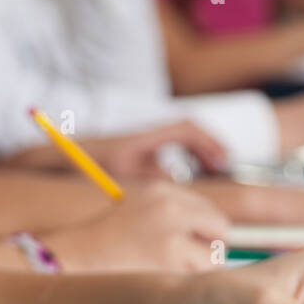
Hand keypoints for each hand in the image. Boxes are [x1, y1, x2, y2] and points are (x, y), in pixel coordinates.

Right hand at [47, 180, 228, 272]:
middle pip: (220, 227)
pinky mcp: (168, 257)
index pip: (207, 208)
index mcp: (162, 190)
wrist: (77, 257)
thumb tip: (220, 233)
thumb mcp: (140, 212)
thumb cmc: (107, 242)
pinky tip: (164, 279)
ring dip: (198, 267)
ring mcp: (170, 231)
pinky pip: (199, 274)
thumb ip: (175, 215)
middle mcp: (170, 205)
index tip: (193, 243)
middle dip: (211, 247)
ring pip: (213, 255)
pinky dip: (187, 280)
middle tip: (188, 260)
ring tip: (169, 270)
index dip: (205, 229)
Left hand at [82, 122, 228, 179]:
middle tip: (226, 166)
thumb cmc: (98, 164)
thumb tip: (177, 174)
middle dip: (212, 146)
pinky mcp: (148, 149)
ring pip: (186, 139)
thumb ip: (151, 173)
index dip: (208, 142)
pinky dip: (190, 157)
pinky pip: (177, 148)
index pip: (188, 129)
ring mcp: (151, 140)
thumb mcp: (125, 172)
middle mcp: (153, 134)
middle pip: (192, 131)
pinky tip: (194, 175)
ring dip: (202, 152)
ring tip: (216, 170)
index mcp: (149, 136)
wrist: (77, 155)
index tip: (221, 161)